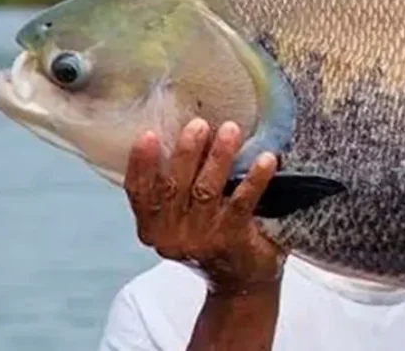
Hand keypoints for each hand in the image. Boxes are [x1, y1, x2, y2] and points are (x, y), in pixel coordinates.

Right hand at [123, 118, 286, 294]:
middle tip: (199, 124)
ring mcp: (201, 240)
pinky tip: (267, 159)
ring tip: (231, 130)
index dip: (140, 163)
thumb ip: (177, 185)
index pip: (138, 193)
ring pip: (206, 191)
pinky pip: (242, 203)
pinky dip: (254, 179)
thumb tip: (188, 130)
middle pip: (173, 187)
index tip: (148, 134)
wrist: (241, 280)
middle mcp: (171, 237)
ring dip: (219, 157)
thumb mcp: (184, 215)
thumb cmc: (212, 235)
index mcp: (152, 227)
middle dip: (186, 152)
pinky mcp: (231, 240)